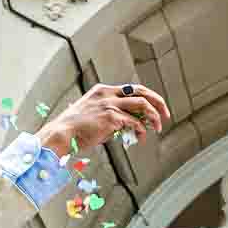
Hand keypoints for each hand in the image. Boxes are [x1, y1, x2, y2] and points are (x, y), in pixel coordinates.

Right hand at [38, 81, 170, 154]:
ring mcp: (109, 104)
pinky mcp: (110, 117)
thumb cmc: (76, 129)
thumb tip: (133, 126)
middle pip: (141, 91)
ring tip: (159, 127)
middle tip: (166, 115)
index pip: (131, 89)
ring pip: (141, 105)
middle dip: (157, 102)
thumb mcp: (95, 116)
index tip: (156, 108)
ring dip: (154, 117)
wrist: (62, 134)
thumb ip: (113, 117)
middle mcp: (107, 94)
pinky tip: (141, 137)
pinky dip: (141, 130)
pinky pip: (133, 123)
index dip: (147, 97)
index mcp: (102, 91)